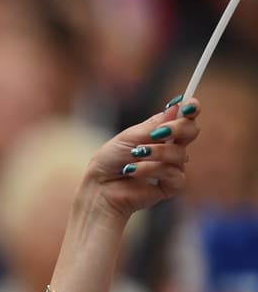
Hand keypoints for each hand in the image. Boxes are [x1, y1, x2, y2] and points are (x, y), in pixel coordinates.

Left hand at [81, 96, 199, 220]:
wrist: (99, 186)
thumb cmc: (110, 160)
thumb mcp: (129, 136)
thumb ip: (155, 124)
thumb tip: (177, 106)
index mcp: (161, 133)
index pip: (184, 118)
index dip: (191, 109)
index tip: (190, 104)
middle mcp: (170, 148)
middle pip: (191, 131)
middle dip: (178, 128)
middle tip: (158, 133)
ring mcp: (172, 167)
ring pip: (180, 154)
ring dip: (157, 152)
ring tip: (135, 155)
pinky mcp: (171, 185)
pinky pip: (173, 174)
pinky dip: (151, 169)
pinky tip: (132, 171)